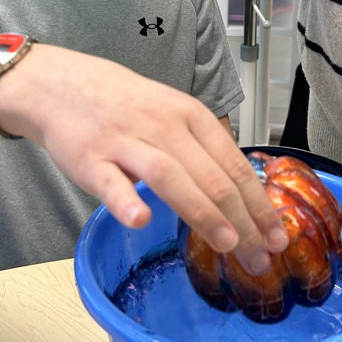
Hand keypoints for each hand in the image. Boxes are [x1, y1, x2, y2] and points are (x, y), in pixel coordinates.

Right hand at [0, 45, 288, 273]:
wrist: (63, 85)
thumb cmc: (124, 105)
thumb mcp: (172, 114)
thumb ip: (201, 150)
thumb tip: (240, 193)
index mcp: (190, 116)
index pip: (235, 164)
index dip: (259, 203)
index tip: (277, 235)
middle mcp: (164, 127)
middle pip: (212, 176)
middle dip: (243, 220)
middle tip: (261, 256)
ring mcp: (126, 142)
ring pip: (171, 177)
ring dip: (203, 212)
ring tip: (228, 244)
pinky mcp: (90, 159)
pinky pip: (110, 181)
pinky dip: (126, 201)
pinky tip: (141, 221)